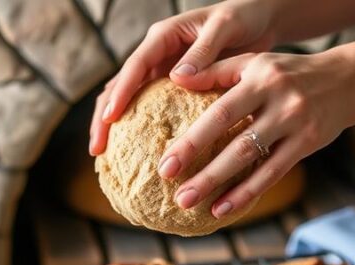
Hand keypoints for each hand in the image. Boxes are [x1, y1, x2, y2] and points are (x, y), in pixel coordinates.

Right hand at [89, 0, 276, 155]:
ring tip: (104, 156)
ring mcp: (159, 72)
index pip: (134, 66)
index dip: (120, 93)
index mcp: (163, 36)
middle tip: (97, 149)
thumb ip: (203, 50)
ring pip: (126, 100)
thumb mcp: (225, 27)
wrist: (257, 20)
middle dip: (103, 118)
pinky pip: (146, 108)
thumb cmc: (243, 18)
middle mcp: (155, 54)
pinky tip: (131, 152)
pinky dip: (135, 128)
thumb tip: (177, 77)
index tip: (110, 118)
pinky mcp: (169, 87)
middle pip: (118, 87)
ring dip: (112, 127)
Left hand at [160, 50, 354, 218]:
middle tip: (175, 193)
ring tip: (188, 203)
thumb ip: (216, 71)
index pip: (218, 113)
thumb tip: (176, 78)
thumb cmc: (286, 73)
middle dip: (202, 171)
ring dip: (219, 184)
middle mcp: (279, 99)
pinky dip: (246, 193)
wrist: (349, 80)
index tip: (165, 165)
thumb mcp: (254, 63)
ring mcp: (296, 122)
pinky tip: (221, 209)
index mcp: (259, 77)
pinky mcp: (308, 143)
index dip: (191, 141)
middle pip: (234, 140)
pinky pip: (273, 173)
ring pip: (252, 159)